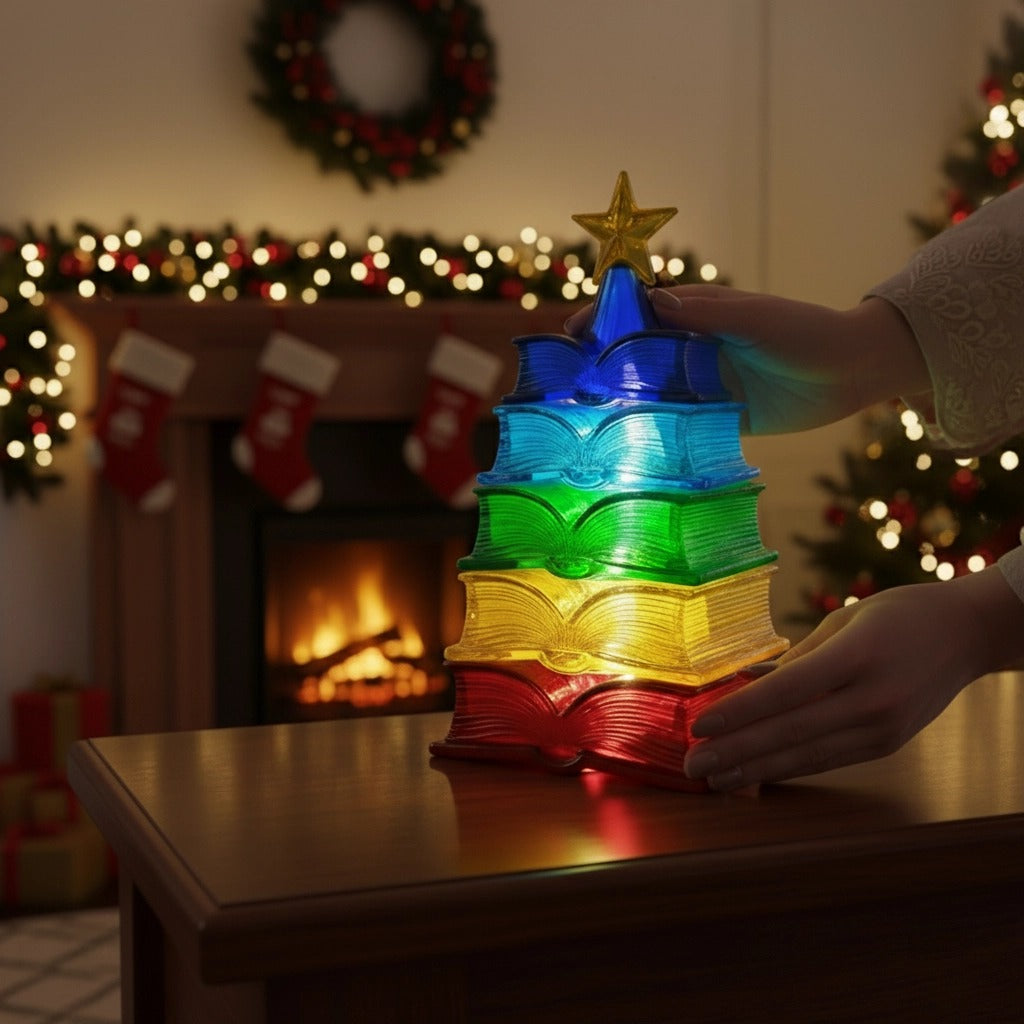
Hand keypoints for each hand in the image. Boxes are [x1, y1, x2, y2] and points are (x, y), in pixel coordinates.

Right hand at [566, 285, 929, 434]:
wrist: (850, 372)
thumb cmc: (803, 332)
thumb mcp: (753, 318)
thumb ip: (705, 314)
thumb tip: (652, 301)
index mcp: (696, 314)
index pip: (638, 313)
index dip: (603, 321)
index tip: (572, 336)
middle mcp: (693, 348)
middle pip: (636, 355)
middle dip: (602, 367)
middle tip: (568, 389)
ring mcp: (703, 384)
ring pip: (653, 392)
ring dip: (623, 404)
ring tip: (586, 422)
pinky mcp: (717, 417)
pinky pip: (679, 425)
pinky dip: (655, 433)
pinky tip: (630, 447)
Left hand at [682, 567, 1023, 790]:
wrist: (967, 635)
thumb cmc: (898, 615)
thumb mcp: (845, 620)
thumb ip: (798, 656)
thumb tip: (747, 681)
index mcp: (857, 656)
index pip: (786, 690)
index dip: (739, 711)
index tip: (698, 724)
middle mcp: (872, 698)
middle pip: (790, 731)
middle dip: (735, 751)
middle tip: (692, 765)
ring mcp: (882, 728)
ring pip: (806, 755)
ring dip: (755, 770)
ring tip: (715, 779)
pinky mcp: (886, 745)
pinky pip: (827, 760)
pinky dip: (787, 769)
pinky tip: (756, 775)